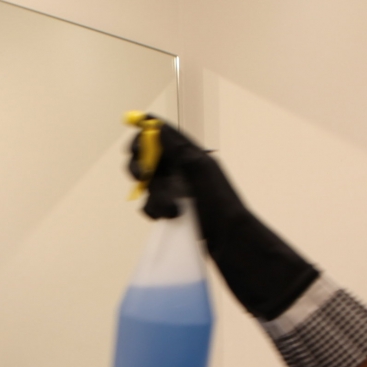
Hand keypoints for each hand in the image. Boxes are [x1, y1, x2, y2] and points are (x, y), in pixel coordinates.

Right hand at [126, 116, 318, 320]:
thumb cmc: (220, 204)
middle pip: (146, 158)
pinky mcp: (172, 209)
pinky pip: (150, 205)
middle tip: (143, 177)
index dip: (143, 137)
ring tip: (171, 211)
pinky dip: (154, 211)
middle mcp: (181, 168)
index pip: (158, 134)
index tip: (136, 151)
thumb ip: (178, 148)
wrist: (230, 241)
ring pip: (147, 185)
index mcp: (190, 153)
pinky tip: (168, 218)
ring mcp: (176, 189)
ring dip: (154, 197)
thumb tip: (155, 125)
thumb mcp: (201, 170)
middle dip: (140, 169)